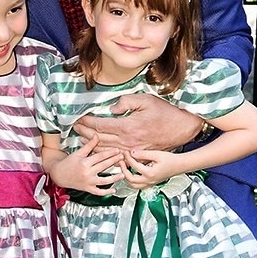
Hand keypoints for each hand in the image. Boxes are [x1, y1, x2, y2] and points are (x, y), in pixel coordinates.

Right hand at [49, 132, 124, 194]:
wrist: (59, 175)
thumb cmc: (68, 163)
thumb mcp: (78, 153)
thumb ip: (89, 145)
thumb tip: (96, 135)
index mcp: (84, 163)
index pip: (100, 157)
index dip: (110, 153)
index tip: (118, 150)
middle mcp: (87, 173)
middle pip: (103, 166)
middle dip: (114, 161)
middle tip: (123, 158)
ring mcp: (88, 182)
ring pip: (104, 181)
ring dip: (114, 178)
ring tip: (123, 174)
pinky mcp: (88, 189)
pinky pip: (98, 192)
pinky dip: (106, 192)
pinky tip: (114, 189)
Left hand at [74, 94, 198, 151]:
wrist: (182, 128)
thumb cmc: (165, 112)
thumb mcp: (145, 100)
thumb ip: (125, 102)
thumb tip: (111, 108)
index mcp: (127, 127)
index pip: (99, 125)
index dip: (86, 122)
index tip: (77, 118)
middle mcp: (127, 141)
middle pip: (98, 139)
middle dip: (84, 133)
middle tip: (74, 128)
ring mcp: (132, 151)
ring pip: (105, 150)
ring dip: (91, 145)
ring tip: (80, 139)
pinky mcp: (137, 155)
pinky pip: (116, 156)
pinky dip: (104, 153)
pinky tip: (98, 150)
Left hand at [120, 148, 179, 189]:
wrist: (179, 165)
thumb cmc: (171, 160)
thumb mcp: (157, 154)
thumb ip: (144, 154)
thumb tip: (133, 152)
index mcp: (150, 173)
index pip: (134, 165)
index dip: (128, 157)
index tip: (126, 152)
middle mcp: (149, 180)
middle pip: (130, 178)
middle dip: (123, 169)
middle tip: (121, 161)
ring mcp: (150, 183)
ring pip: (133, 185)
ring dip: (126, 177)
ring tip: (124, 168)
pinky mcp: (151, 183)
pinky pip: (138, 186)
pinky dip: (132, 180)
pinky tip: (131, 173)